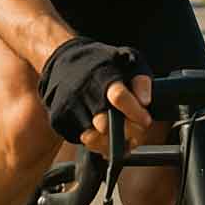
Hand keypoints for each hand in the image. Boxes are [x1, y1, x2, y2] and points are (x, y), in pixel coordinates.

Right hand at [37, 37, 152, 150]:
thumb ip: (141, 80)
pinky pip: (80, 141)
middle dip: (124, 131)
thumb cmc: (102, 64)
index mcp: (102, 74)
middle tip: (135, 131)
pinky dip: (96, 143)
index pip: (118, 96)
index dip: (135, 112)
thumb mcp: (128, 61)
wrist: (63, 62)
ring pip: (93, 139)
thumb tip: (145, 102)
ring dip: (110, 142)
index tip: (146, 121)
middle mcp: (83, 91)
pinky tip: (104, 134)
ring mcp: (68, 107)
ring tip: (121, 136)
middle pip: (105, 124)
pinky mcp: (58, 120)